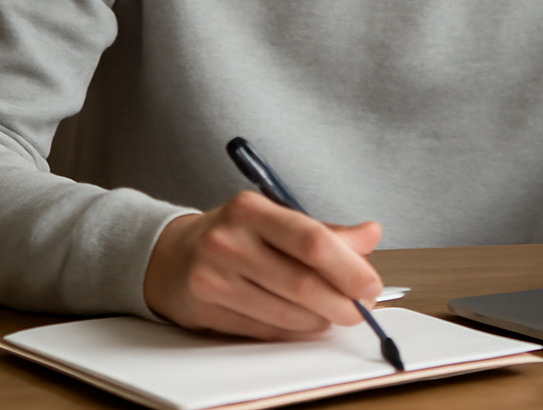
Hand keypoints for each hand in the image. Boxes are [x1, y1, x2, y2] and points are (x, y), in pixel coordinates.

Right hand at [142, 190, 383, 338]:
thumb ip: (325, 231)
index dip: (349, 268)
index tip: (370, 285)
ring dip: (320, 320)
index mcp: (252, 209)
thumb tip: (372, 234)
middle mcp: (229, 240)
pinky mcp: (205, 309)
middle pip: (301, 282)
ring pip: (285, 313)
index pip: (311, 239)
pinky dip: (294, 332)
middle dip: (341, 302)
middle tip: (360, 310)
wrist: (170, 256)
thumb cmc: (233, 236)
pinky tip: (305, 323)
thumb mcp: (274, 219)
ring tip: (333, 314)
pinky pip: (265, 330)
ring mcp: (214, 276)